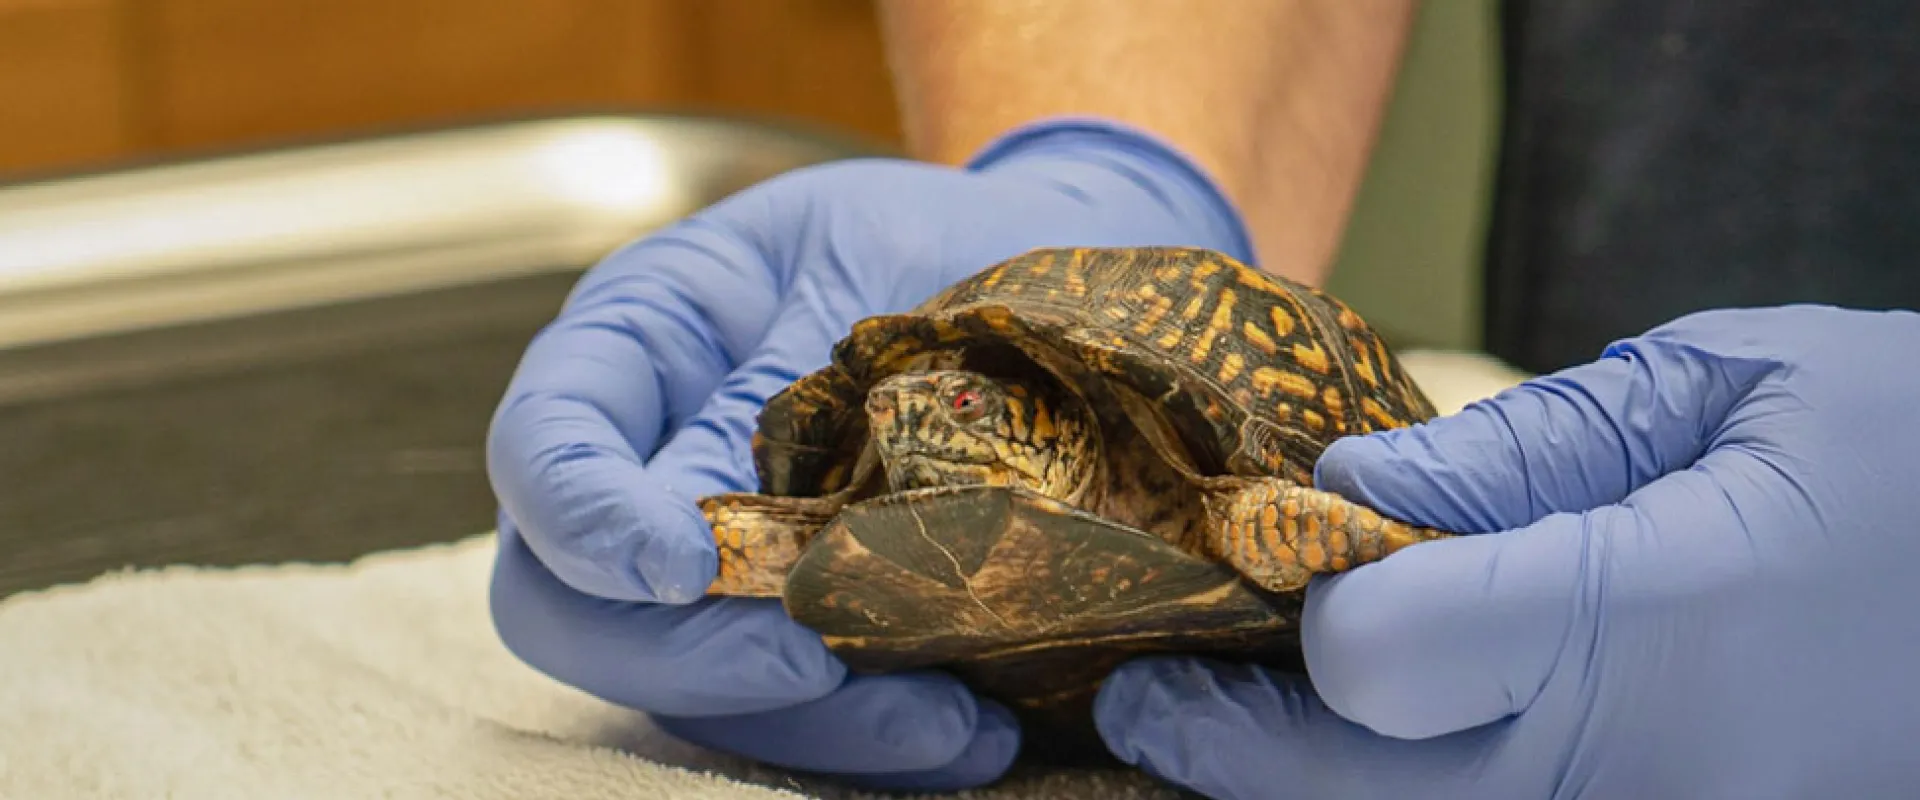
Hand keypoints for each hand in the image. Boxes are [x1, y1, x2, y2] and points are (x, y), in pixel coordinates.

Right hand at [483, 118, 1251, 790]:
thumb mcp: (868, 261)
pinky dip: (870, 732)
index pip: (544, 448)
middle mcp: (646, 466)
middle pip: (574, 607)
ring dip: (806, 724)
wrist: (1033, 269)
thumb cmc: (935, 238)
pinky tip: (972, 730)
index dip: (585, 522)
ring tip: (947, 724)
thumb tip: (742, 507)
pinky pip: (797, 708)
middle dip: (685, 658)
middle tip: (812, 666)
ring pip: (688, 684)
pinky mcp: (800, 622)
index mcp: (636, 346)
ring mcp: (717, 560)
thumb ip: (792, 371)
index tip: (681, 568)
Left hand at [1095, 305, 1919, 798]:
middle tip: (1154, 700)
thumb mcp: (1741, 391)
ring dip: (1306, 796)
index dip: (1312, 596)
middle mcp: (1650, 779)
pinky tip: (1382, 766)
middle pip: (1350, 799)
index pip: (1375, 656)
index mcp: (1652, 624)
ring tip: (1242, 736)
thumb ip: (1532, 447)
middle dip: (1233, 745)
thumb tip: (1355, 483)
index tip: (1291, 548)